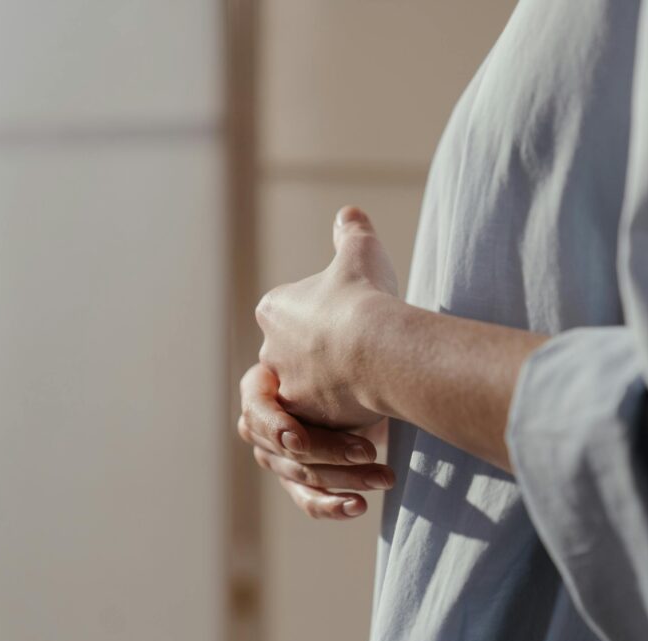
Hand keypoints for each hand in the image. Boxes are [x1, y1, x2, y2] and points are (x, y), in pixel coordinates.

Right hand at [237, 363, 395, 519]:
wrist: (356, 379)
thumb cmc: (339, 358)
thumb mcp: (331, 355)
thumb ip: (321, 361)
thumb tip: (325, 359)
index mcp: (258, 388)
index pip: (257, 413)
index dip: (276, 429)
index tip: (299, 442)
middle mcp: (259, 427)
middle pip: (289, 450)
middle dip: (332, 453)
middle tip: (368, 452)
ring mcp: (276, 457)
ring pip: (306, 476)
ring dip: (348, 479)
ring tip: (384, 477)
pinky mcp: (296, 480)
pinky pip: (310, 500)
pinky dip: (335, 505)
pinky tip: (359, 505)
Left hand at [254, 206, 397, 429]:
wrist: (378, 348)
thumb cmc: (366, 296)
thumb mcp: (361, 252)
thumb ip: (352, 231)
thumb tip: (349, 213)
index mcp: (274, 308)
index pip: (292, 314)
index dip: (324, 316)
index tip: (350, 317)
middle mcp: (269, 349)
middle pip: (296, 354)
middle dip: (324, 356)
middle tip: (360, 353)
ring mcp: (285, 386)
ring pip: (308, 389)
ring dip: (332, 387)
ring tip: (365, 382)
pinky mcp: (303, 419)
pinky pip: (320, 419)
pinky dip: (340, 414)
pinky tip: (366, 405)